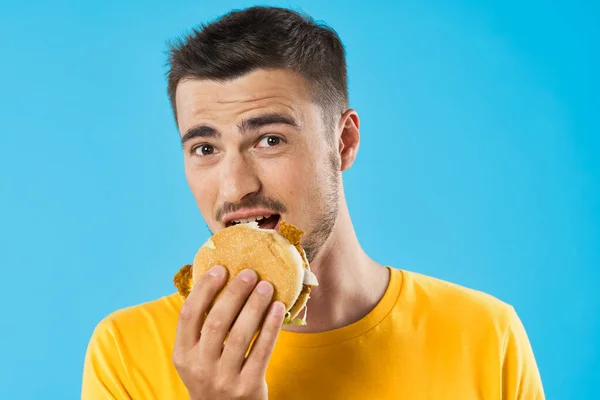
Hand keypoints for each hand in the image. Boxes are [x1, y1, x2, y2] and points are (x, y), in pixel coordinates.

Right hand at [173, 265, 285, 399]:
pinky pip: (261, 350)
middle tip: (250, 273)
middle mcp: (200, 367)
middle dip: (235, 293)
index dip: (204, 289)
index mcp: (183, 355)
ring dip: (255, 305)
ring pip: (241, 334)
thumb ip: (202, 328)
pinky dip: (271, 327)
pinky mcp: (247, 387)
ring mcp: (223, 378)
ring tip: (266, 286)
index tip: (220, 269)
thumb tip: (219, 281)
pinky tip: (278, 308)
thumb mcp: (197, 357)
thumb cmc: (213, 375)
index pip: (188, 315)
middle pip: (217, 321)